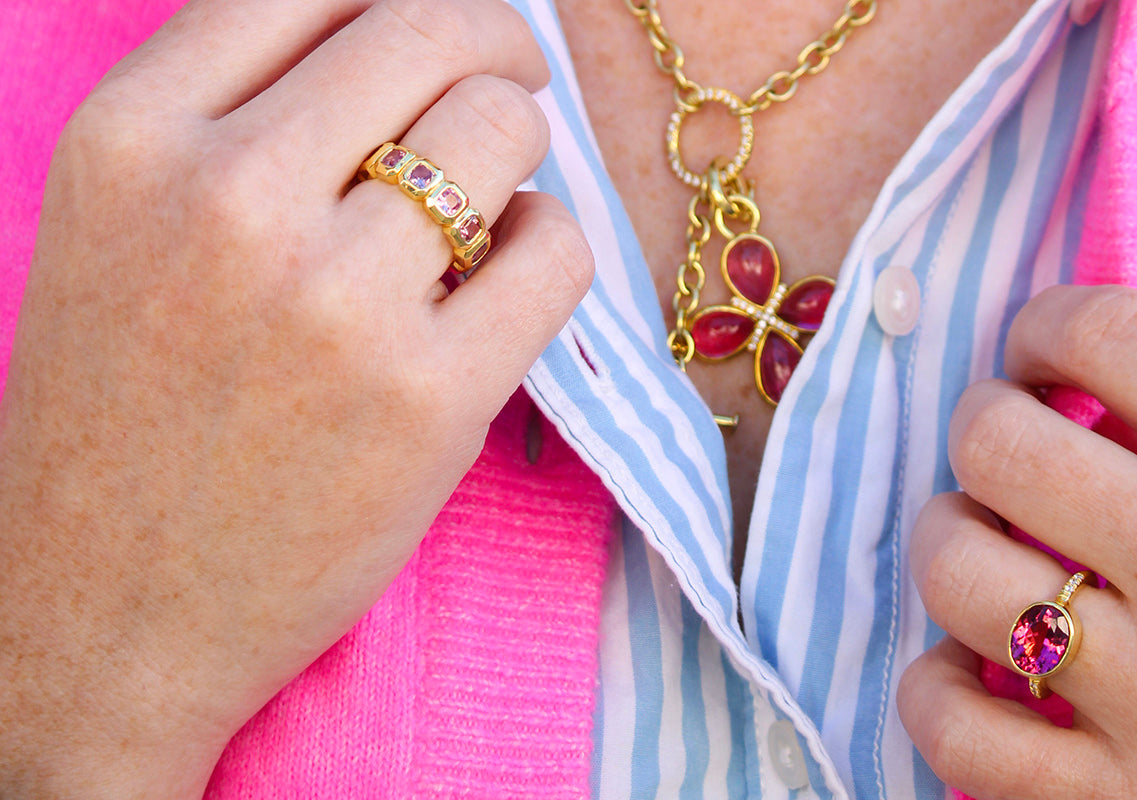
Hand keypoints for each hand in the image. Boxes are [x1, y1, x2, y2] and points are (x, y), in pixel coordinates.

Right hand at [0, 1, 591, 796]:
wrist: (100, 619)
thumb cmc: (120, 423)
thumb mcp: (119, 230)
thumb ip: (233, 120)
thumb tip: (403, 43)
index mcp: (131, 138)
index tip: (443, 34)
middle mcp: (225, 197)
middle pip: (429, 31)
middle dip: (495, 48)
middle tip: (511, 87)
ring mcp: (332, 300)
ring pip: (503, 132)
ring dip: (520, 157)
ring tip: (492, 211)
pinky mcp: (427, 397)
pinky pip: (555, 251)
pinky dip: (552, 249)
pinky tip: (510, 282)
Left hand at [898, 286, 1136, 797]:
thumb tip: (1092, 398)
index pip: (1106, 332)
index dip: (1042, 326)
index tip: (1038, 355)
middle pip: (997, 443)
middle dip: (982, 424)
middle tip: (1004, 447)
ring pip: (955, 574)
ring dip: (949, 542)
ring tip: (982, 547)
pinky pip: (958, 733)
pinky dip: (937, 691)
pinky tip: (974, 668)